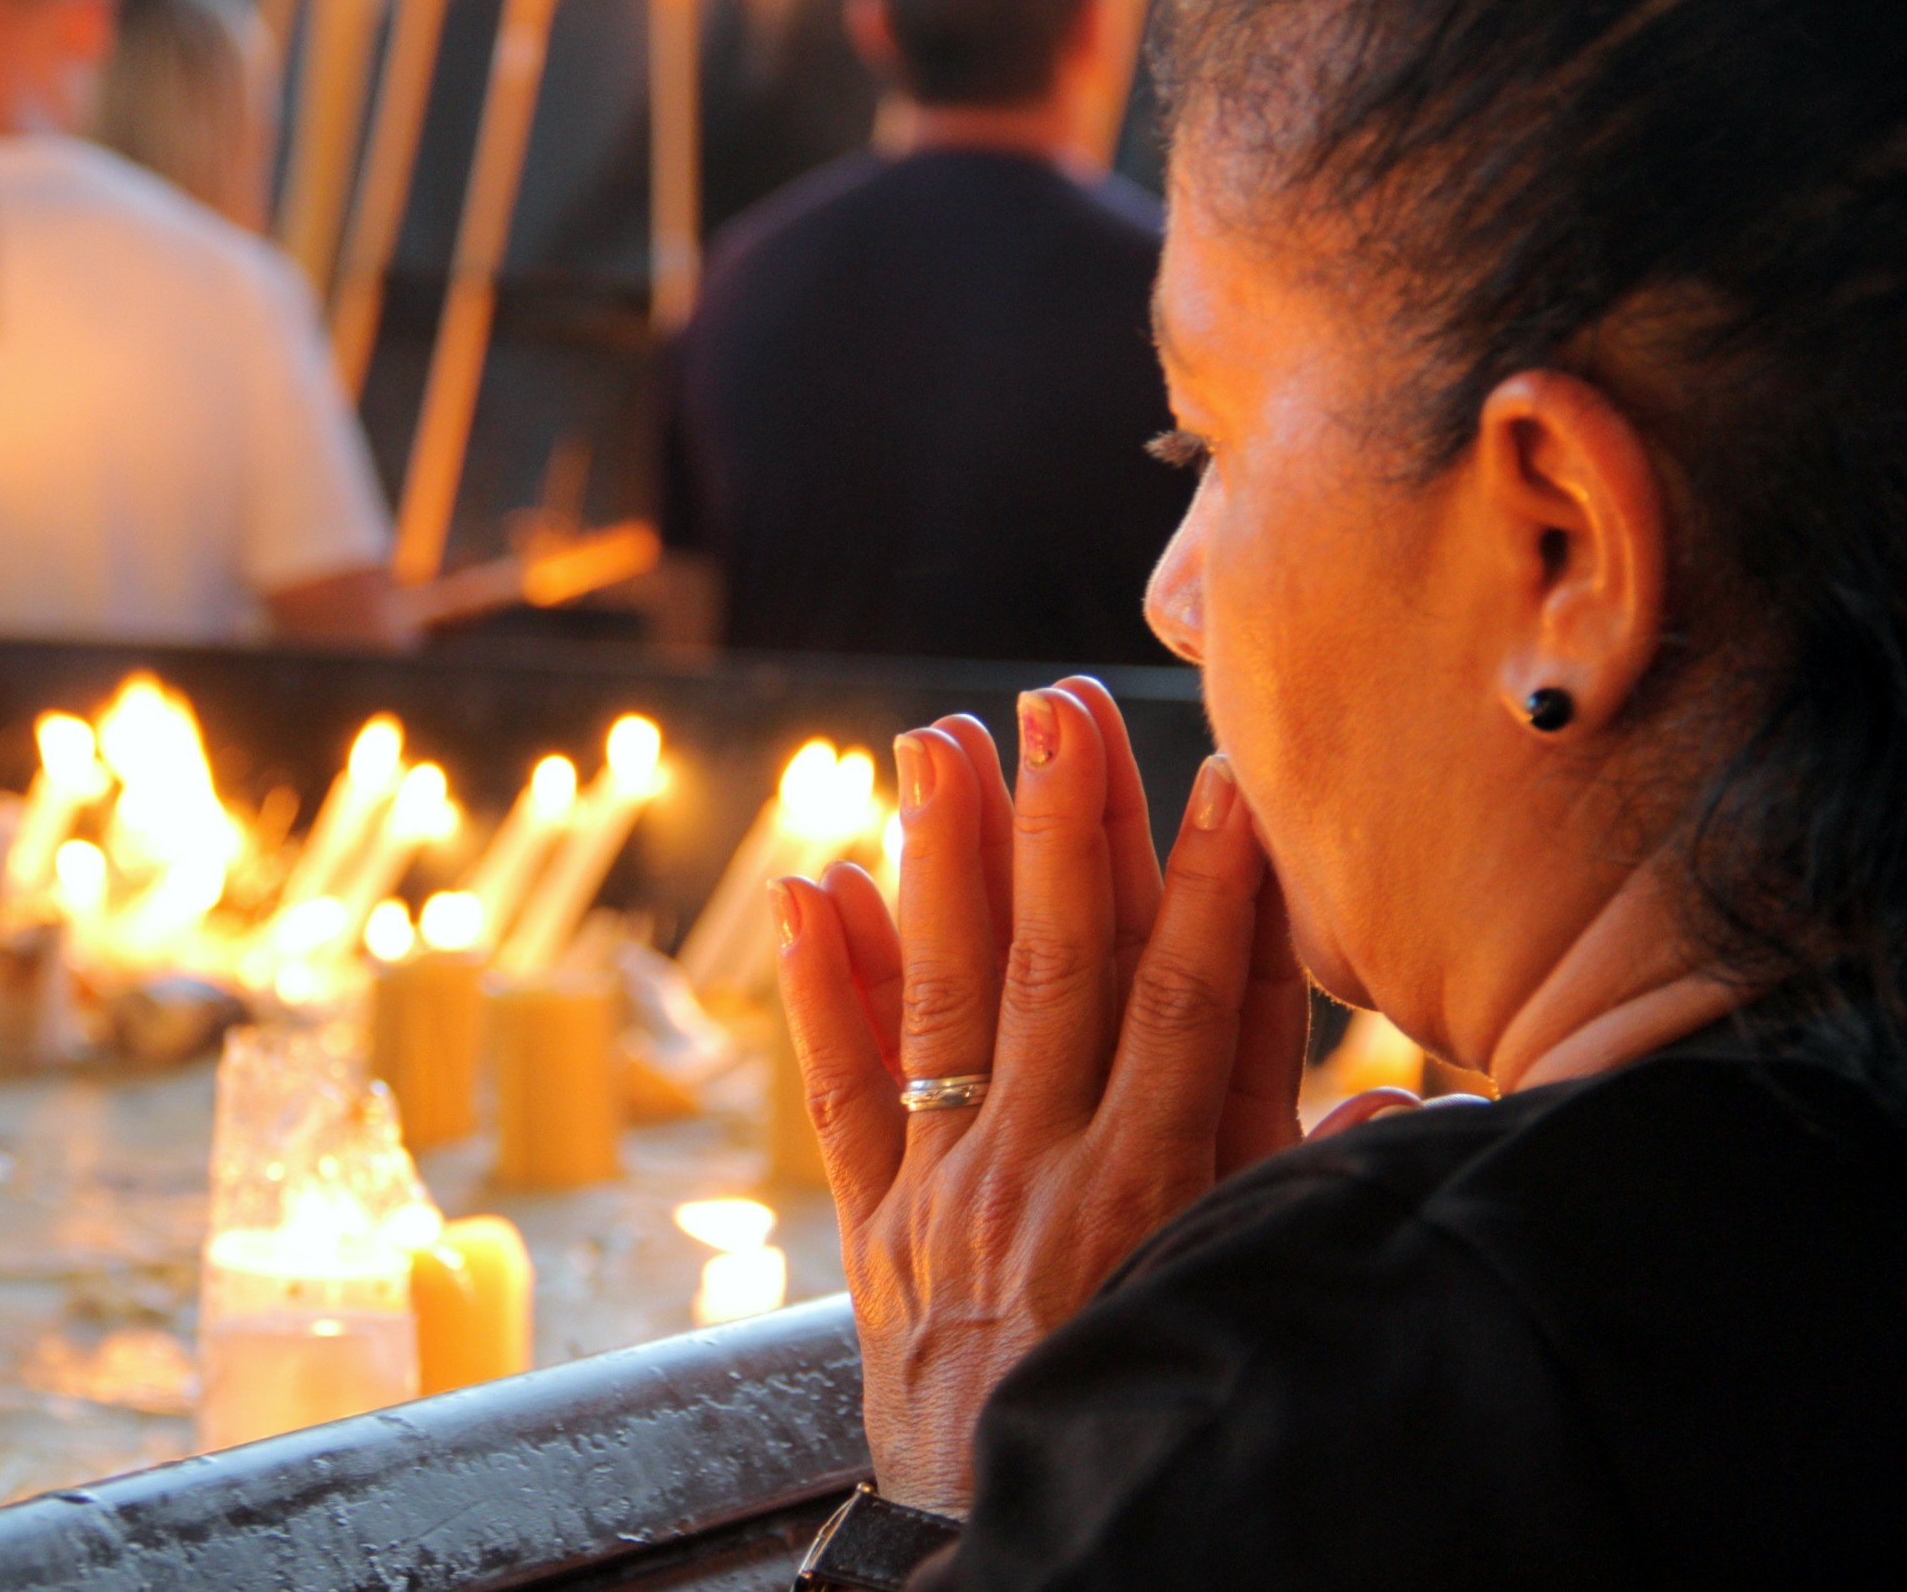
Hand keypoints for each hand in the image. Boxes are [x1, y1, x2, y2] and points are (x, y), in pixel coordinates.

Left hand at [770, 680, 1307, 1512]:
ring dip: (944, 864)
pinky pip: (840, 1095)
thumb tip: (1405, 1101)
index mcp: (1157, 1192)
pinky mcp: (873, 1225)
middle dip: (1064, 832)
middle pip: (1059, 972)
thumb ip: (1304, 1188)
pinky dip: (823, 990)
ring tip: (936, 744)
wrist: (1018, 1526)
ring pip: (946, 1002)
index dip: (1211, 889)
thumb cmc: (1153, 1390)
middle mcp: (1044, 1175)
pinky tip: (814, 887)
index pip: (1189, 1008)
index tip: (1220, 775)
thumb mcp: (1248, 1294)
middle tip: (1054, 709)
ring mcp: (946, 1193)